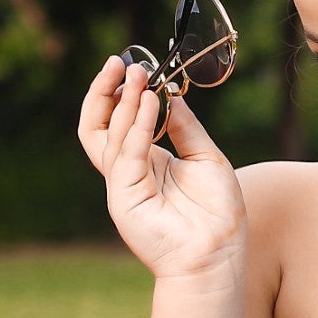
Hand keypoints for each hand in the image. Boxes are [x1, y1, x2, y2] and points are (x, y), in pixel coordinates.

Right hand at [78, 54, 245, 281]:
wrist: (218, 255)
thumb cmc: (216, 214)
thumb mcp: (206, 158)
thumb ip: (185, 128)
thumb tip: (171, 95)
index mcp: (146, 163)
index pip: (120, 123)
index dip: (120, 94)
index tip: (133, 65)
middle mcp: (129, 172)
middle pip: (100, 127)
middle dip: (105, 93)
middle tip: (119, 62)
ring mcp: (123, 185)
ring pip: (110, 136)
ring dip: (123, 102)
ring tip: (138, 75)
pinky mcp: (125, 197)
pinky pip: (128, 155)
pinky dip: (138, 125)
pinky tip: (151, 102)